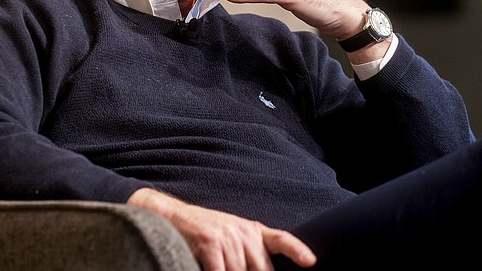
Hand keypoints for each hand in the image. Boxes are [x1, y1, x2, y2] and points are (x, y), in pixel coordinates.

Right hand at [128, 188, 315, 270]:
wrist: (170, 216)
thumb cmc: (202, 233)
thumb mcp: (230, 237)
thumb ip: (249, 253)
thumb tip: (261, 270)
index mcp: (252, 230)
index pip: (281, 240)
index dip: (298, 251)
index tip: (311, 262)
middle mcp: (243, 231)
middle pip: (261, 270)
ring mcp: (227, 236)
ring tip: (219, 267)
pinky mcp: (210, 243)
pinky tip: (210, 270)